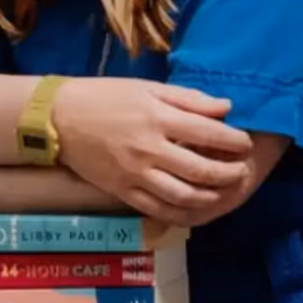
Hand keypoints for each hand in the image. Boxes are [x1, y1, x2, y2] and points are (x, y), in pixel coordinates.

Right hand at [52, 78, 252, 223]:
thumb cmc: (104, 96)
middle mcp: (148, 150)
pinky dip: (184, 214)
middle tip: (241, 170)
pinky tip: (197, 208)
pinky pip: (159, 210)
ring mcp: (135, 175)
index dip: (234, 141)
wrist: (57, 118)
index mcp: (156, 119)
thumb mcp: (146, 87)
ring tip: (223, 190)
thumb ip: (188, 98)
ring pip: (184, 196)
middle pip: (201, 170)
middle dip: (230, 173)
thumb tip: (226, 108)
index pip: (208, 133)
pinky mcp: (123, 192)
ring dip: (212, 197)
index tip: (244, 143)